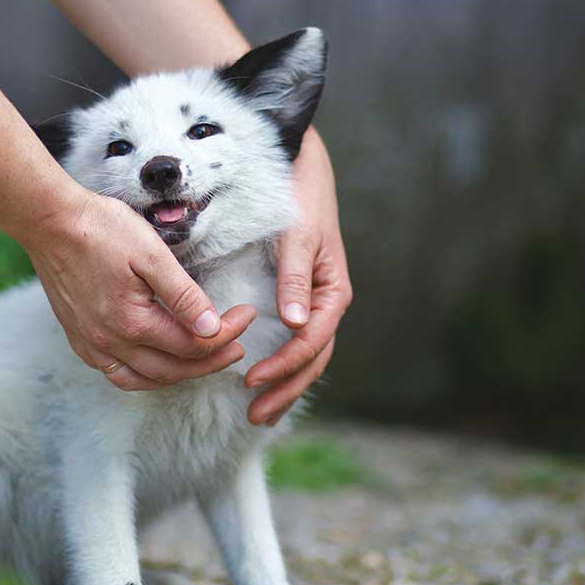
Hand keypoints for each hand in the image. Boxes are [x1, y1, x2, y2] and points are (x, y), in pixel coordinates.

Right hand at [23, 187, 256, 390]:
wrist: (49, 222)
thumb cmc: (101, 229)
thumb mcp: (152, 254)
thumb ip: (184, 295)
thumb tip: (212, 329)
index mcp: (132, 322)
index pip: (192, 344)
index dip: (227, 333)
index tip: (247, 314)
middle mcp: (109, 342)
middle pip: (173, 369)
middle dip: (211, 360)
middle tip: (237, 344)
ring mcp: (91, 344)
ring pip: (144, 379)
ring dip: (179, 374)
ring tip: (204, 359)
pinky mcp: (79, 339)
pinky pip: (116, 373)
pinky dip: (144, 374)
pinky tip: (158, 361)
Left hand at [245, 132, 351, 423]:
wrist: (300, 170)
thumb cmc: (300, 200)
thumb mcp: (298, 237)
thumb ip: (296, 278)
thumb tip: (295, 323)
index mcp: (333, 292)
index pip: (312, 341)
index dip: (284, 365)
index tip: (252, 380)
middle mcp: (326, 303)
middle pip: (313, 359)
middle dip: (286, 389)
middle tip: (255, 415)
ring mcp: (314, 304)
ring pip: (307, 357)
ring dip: (285, 386)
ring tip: (259, 413)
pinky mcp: (299, 301)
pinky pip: (295, 343)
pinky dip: (282, 366)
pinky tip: (263, 384)